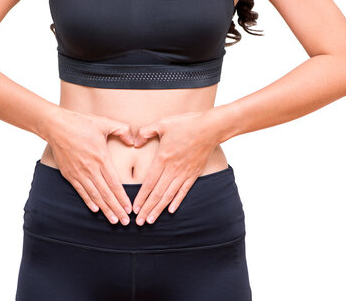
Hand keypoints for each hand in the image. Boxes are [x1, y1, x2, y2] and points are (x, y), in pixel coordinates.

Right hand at [46, 108, 134, 224]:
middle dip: (116, 209)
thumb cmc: (81, 123)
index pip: (115, 184)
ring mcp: (79, 173)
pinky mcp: (69, 174)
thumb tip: (134, 140)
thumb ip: (122, 130)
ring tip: (113, 220)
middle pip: (106, 194)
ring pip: (94, 196)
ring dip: (104, 209)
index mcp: (101, 158)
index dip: (122, 198)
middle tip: (125, 222)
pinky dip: (88, 201)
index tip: (130, 209)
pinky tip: (95, 209)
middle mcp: (90, 169)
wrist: (56, 126)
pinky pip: (81, 191)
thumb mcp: (105, 123)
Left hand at [131, 110, 221, 225]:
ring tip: (151, 220)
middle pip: (158, 193)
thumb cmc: (186, 123)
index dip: (141, 197)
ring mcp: (184, 172)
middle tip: (139, 222)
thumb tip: (135, 141)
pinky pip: (184, 191)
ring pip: (169, 195)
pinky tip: (171, 210)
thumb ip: (146, 131)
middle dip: (147, 209)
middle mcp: (173, 169)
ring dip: (159, 209)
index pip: (149, 182)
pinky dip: (177, 201)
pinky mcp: (194, 173)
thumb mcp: (162, 123)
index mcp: (163, 158)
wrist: (211, 127)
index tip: (135, 208)